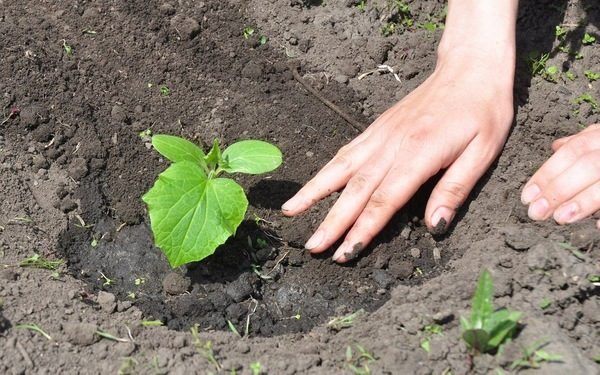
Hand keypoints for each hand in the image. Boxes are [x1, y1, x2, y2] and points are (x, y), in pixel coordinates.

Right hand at [281, 57, 514, 261]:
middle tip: (312, 246)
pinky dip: (325, 170)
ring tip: (290, 212)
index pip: (384, 200)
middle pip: (355, 190)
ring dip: (314, 193)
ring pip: (340, 168)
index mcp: (418, 154)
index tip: (345, 252)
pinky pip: (345, 152)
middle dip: (332, 221)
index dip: (363, 230)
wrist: (469, 69)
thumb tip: (435, 226)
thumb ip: (455, 189)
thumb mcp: (482, 152)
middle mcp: (391, 145)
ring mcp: (379, 135)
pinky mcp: (376, 128)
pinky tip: (313, 185)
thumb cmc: (482, 111)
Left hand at [522, 124, 599, 228]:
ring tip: (560, 218)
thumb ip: (581, 142)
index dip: (548, 173)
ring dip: (583, 202)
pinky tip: (597, 226)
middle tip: (536, 212)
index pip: (572, 151)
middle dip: (558, 190)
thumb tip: (557, 146)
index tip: (526, 196)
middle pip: (587, 166)